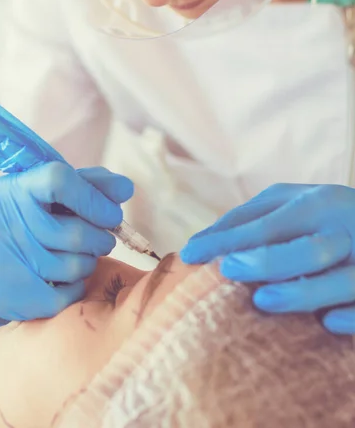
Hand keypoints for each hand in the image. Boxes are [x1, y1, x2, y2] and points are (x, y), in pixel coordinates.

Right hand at [0, 162, 133, 341]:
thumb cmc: (36, 221)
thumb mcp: (58, 195)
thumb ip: (93, 185)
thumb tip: (125, 189)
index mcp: (17, 186)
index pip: (59, 181)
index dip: (94, 199)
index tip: (111, 215)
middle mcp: (2, 217)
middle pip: (76, 234)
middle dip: (99, 240)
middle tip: (98, 239)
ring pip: (74, 267)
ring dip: (86, 264)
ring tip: (74, 257)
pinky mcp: (3, 293)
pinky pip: (64, 296)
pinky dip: (73, 289)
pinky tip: (62, 280)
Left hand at [180, 184, 354, 333]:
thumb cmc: (321, 216)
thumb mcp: (289, 204)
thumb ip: (248, 218)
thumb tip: (199, 242)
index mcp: (315, 204)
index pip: (263, 225)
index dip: (225, 241)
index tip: (189, 255)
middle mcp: (344, 229)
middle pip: (306, 250)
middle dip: (266, 261)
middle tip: (228, 270)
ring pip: (342, 281)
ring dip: (303, 291)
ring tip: (263, 300)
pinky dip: (352, 316)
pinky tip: (328, 323)